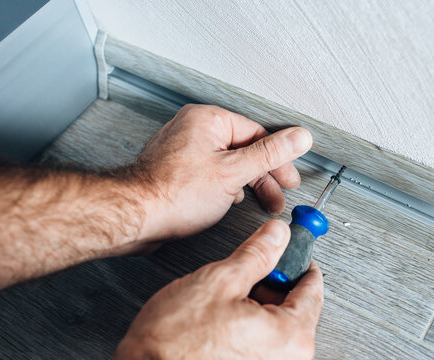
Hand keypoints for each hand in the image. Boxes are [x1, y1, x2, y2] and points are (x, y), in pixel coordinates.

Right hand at [114, 220, 323, 359]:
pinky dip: (251, 321)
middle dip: (274, 282)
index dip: (299, 260)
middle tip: (252, 269)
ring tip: (229, 295)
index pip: (313, 288)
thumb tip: (277, 235)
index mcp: (290, 337)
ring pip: (277, 323)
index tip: (293, 249)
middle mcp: (287, 359)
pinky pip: (263, 340)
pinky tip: (225, 314)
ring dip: (259, 301)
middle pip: (295, 306)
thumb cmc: (174, 342)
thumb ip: (257, 254)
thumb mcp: (221, 281)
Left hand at [131, 104, 312, 240]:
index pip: (257, 133)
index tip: (289, 177)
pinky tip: (231, 200)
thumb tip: (299, 138)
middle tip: (278, 194)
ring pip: (228, 163)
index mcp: (208, 120)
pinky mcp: (177, 170)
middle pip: (243, 149)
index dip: (279, 159)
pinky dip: (226, 187)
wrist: (134, 216)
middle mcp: (194, 130)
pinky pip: (211, 173)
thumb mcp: (234, 172)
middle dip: (264, 175)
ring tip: (261, 201)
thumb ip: (270, 154)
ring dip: (247, 183)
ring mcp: (184, 150)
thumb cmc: (172, 193)